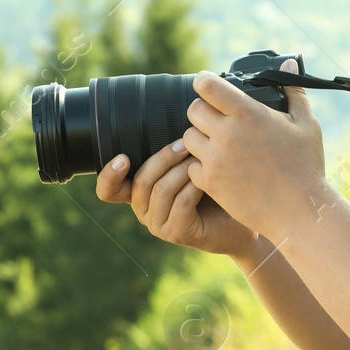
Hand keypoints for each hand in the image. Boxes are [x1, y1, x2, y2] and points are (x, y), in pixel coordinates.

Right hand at [96, 141, 258, 257]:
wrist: (240, 216)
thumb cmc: (214, 185)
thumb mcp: (187, 164)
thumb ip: (171, 152)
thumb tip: (164, 117)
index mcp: (139, 193)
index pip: (109, 190)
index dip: (109, 174)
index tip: (122, 157)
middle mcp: (143, 210)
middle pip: (141, 180)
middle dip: (163, 158)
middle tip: (185, 142)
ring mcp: (158, 224)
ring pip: (161, 190)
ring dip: (182, 169)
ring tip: (200, 156)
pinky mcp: (177, 232)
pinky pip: (181, 202)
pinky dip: (194, 184)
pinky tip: (207, 176)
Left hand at [182, 58, 333, 243]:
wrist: (299, 211)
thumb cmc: (306, 166)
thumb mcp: (307, 124)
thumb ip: (293, 90)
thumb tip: (288, 63)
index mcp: (248, 114)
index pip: (208, 86)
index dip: (205, 81)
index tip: (208, 85)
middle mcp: (227, 134)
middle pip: (193, 109)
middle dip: (203, 111)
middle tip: (217, 118)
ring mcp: (215, 159)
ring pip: (188, 137)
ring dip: (200, 138)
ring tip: (218, 144)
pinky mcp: (209, 182)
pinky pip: (191, 165)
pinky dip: (200, 165)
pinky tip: (218, 167)